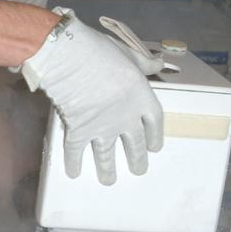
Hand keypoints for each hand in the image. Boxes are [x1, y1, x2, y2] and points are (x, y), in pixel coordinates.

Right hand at [19, 8, 163, 184]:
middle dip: (137, 159)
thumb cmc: (100, 51)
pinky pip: (76, 151)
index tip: (154, 148)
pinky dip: (74, 163)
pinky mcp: (79, 131)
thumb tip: (159, 64)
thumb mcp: (128, 54)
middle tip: (138, 170)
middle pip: (135, 144)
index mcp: (141, 97)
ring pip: (107, 154)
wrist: (70, 58)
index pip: (154, 122)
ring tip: (109, 181)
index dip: (155, 136)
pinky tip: (74, 173)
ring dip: (108, 169)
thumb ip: (144, 63)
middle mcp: (125, 118)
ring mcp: (102, 128)